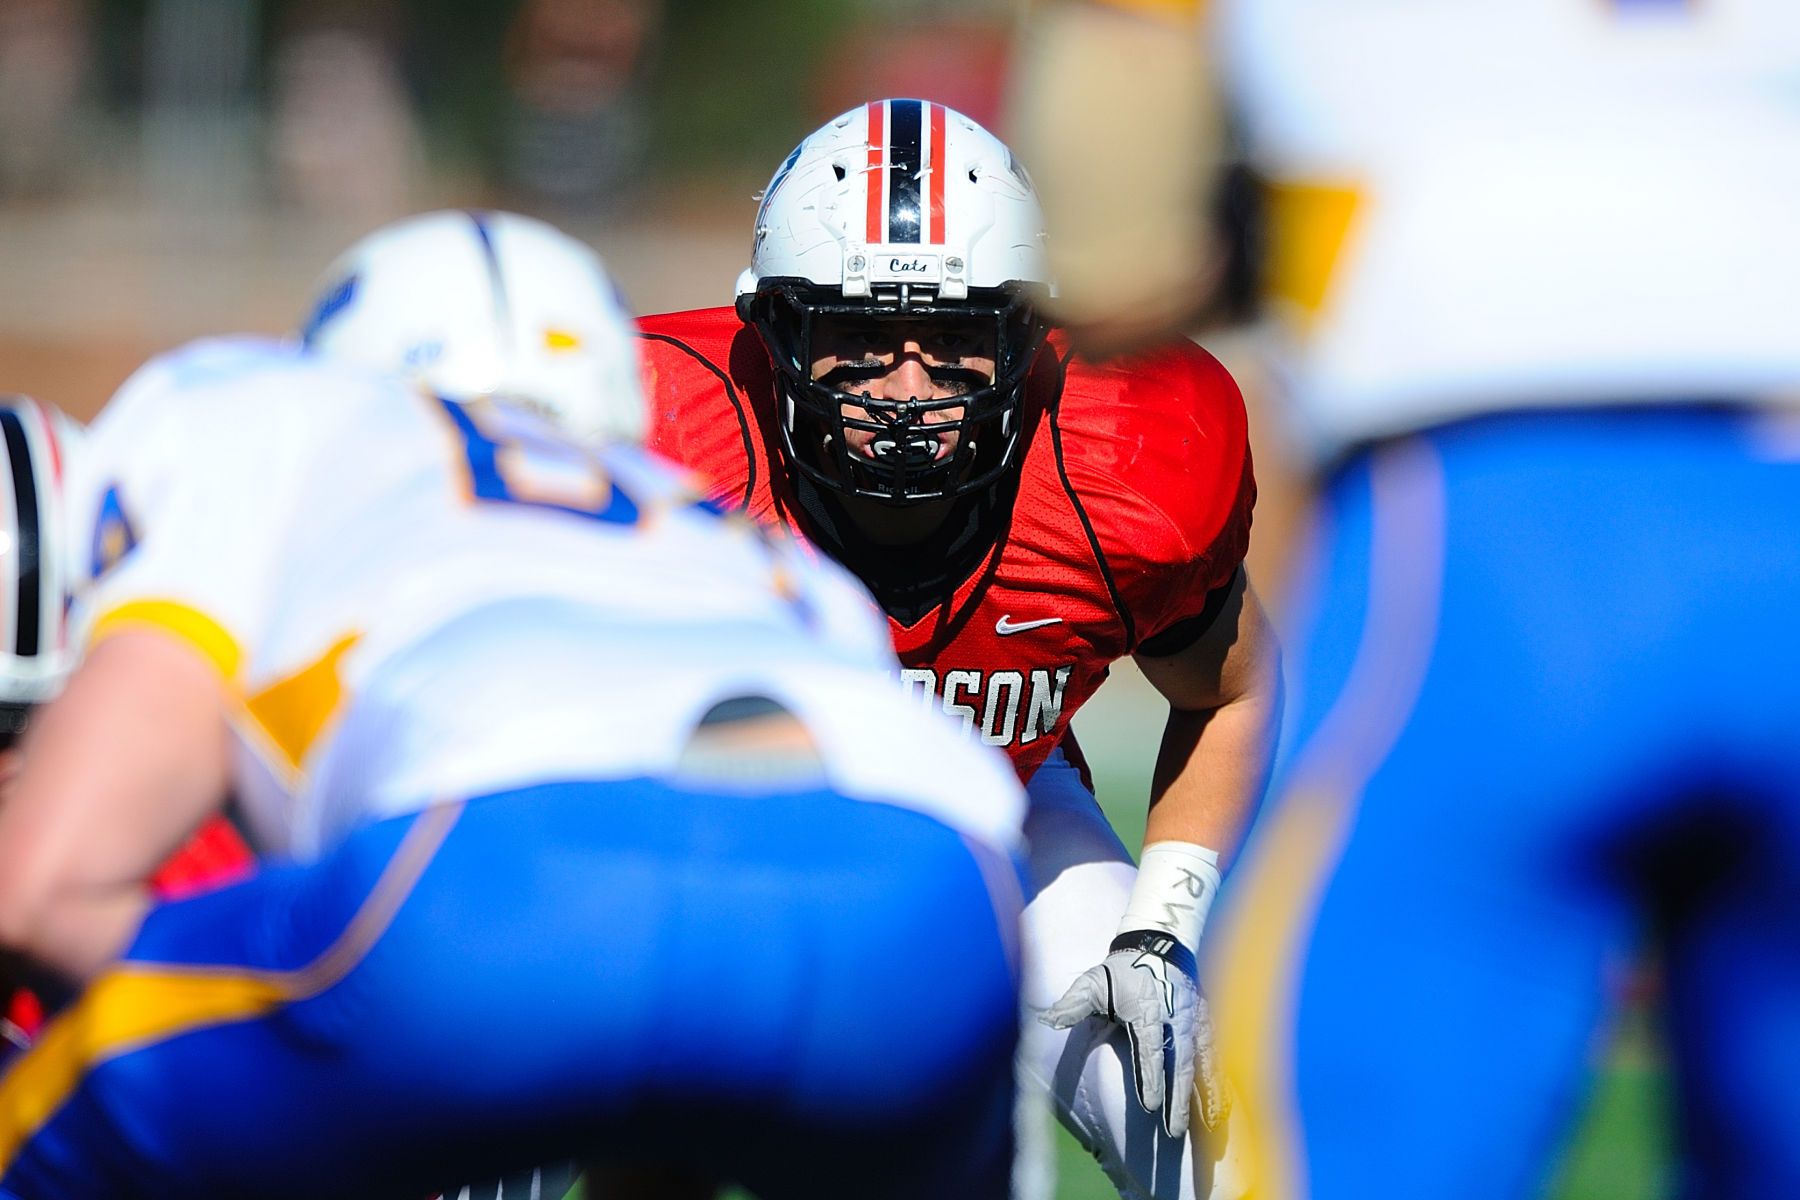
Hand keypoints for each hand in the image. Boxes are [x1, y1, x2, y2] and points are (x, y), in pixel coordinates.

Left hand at [1041, 930, 1225, 1137]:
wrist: (1160, 944)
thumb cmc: (1122, 970)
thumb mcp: (1094, 981)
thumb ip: (1073, 1003)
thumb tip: (1047, 1019)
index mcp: (1147, 1010)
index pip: (1151, 1049)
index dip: (1152, 1077)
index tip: (1151, 1106)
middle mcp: (1177, 1018)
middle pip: (1181, 1063)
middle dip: (1179, 1099)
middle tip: (1173, 1131)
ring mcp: (1196, 1021)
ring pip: (1205, 1063)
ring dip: (1207, 1096)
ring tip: (1208, 1127)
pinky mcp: (1209, 1023)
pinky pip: (1217, 1056)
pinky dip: (1221, 1082)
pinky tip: (1221, 1108)